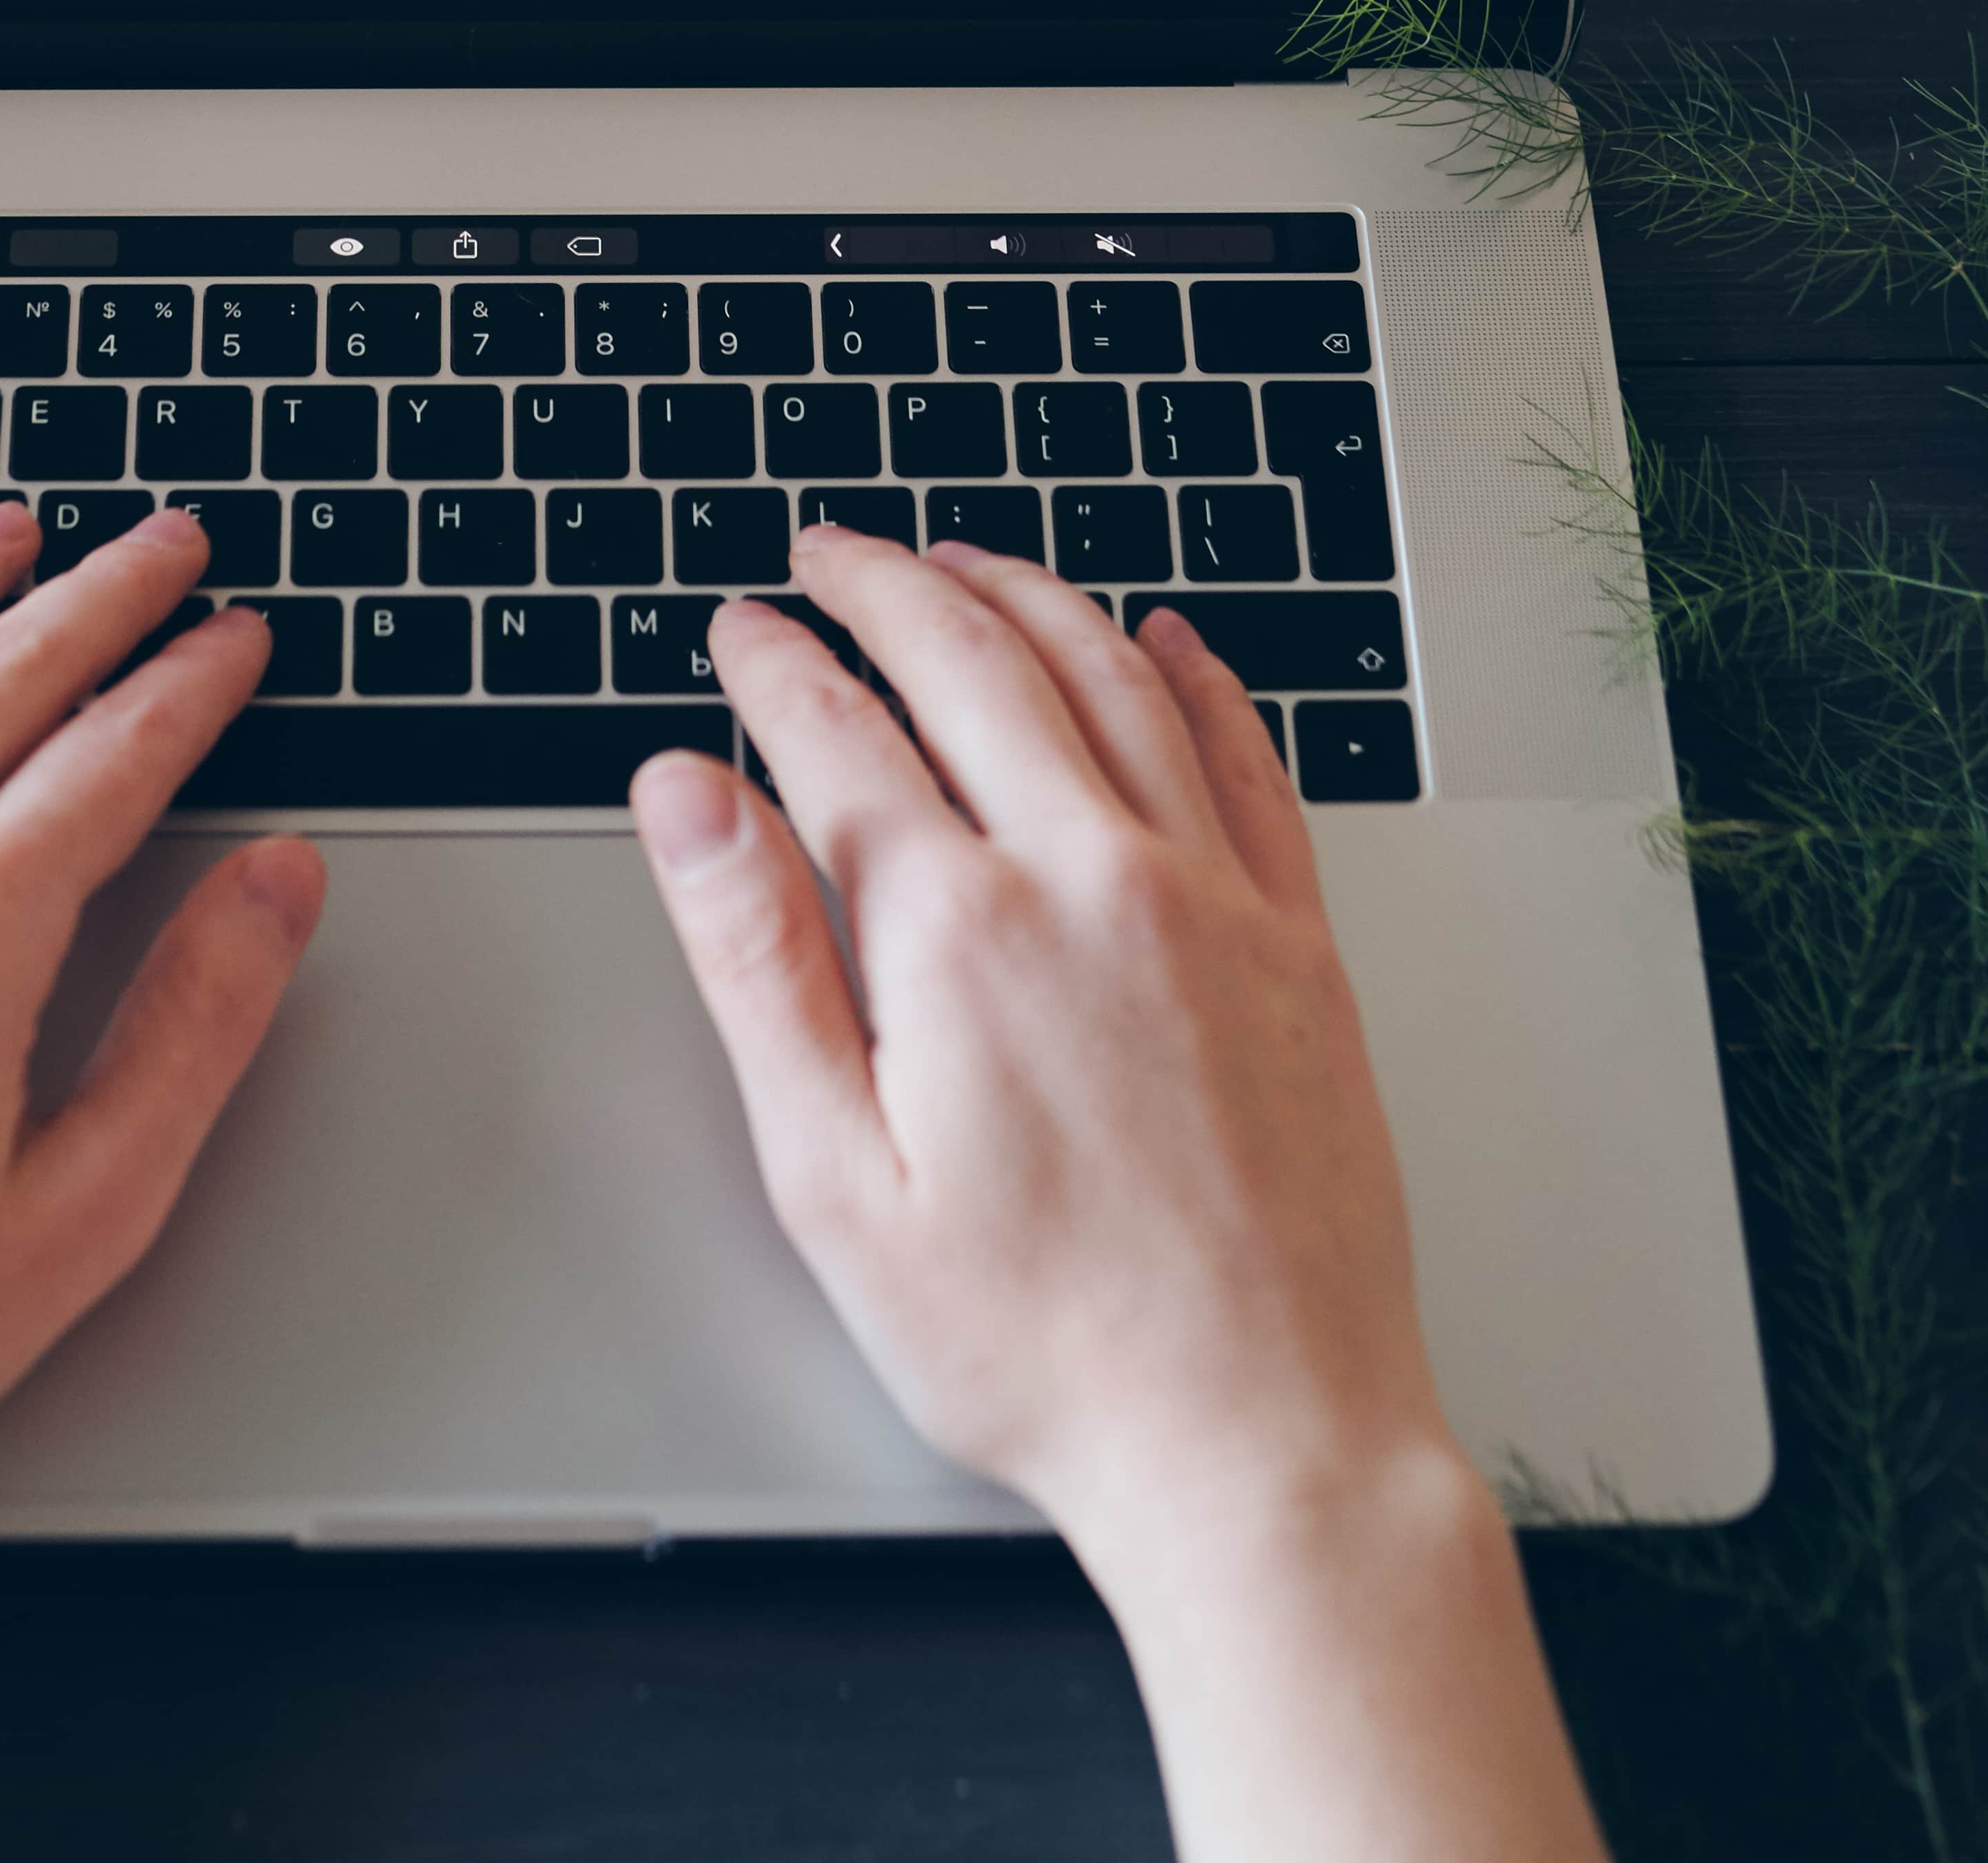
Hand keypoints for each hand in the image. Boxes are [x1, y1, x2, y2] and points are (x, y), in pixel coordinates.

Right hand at [635, 530, 1599, 1862]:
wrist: (1257, 1432)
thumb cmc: (1043, 1341)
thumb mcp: (836, 1176)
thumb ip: (756, 960)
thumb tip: (686, 799)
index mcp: (963, 933)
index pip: (840, 736)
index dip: (774, 666)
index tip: (740, 629)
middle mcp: (1097, 879)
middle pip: (974, 666)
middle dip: (885, 587)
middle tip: (832, 554)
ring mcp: (1214, 901)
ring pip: (1111, 681)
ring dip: (1025, 598)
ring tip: (963, 560)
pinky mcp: (1301, 946)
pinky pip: (1248, 759)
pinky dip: (1198, 678)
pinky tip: (1166, 641)